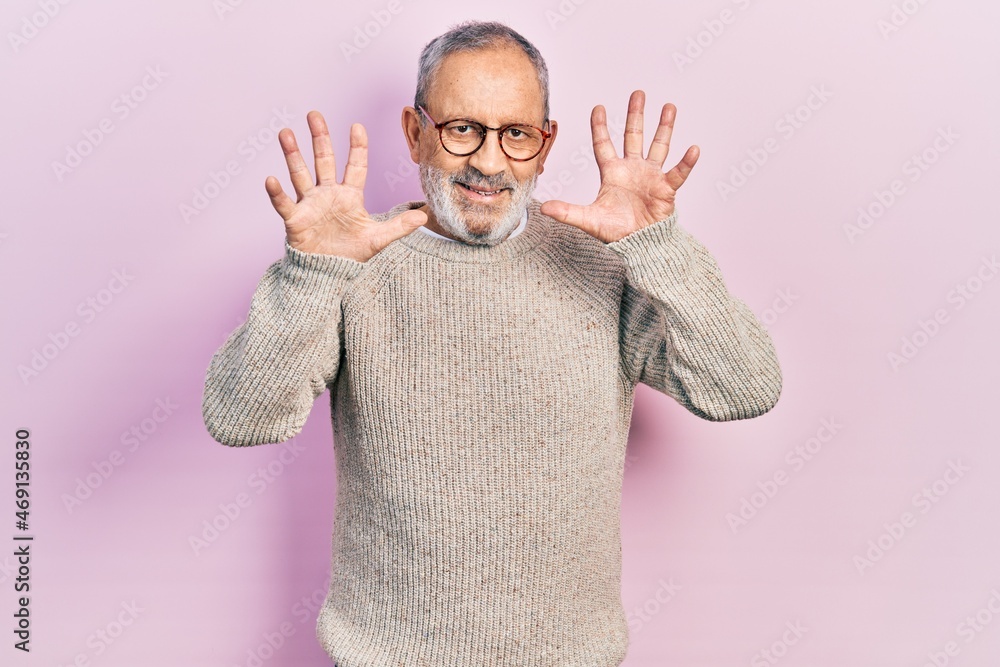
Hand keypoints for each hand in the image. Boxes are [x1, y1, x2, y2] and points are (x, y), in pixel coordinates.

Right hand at [265, 110, 427, 262]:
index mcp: (349, 196)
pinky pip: (284, 204)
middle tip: (314, 114)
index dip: (357, 147)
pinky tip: (271, 179)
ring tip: (285, 133)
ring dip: (293, 155)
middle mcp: (328, 194)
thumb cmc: (350, 253)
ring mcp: (310, 204)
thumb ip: (399, 225)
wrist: (328, 273)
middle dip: (319, 138)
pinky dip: (277, 193)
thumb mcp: (378, 238)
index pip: (355, 166)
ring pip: (300, 174)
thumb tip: (425, 215)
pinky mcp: (296, 219)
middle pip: (323, 160)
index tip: (357, 126)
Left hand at [539, 90, 699, 242]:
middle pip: (633, 136)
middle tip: (638, 93)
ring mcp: (651, 176)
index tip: (598, 107)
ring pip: (659, 146)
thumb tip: (543, 208)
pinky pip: (678, 172)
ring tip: (670, 107)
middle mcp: (632, 169)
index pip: (603, 144)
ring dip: (664, 127)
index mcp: (612, 173)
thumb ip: (567, 211)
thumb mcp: (588, 219)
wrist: (639, 244)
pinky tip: (693, 149)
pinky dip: (686, 162)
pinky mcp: (666, 188)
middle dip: (636, 115)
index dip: (599, 126)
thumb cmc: (615, 232)